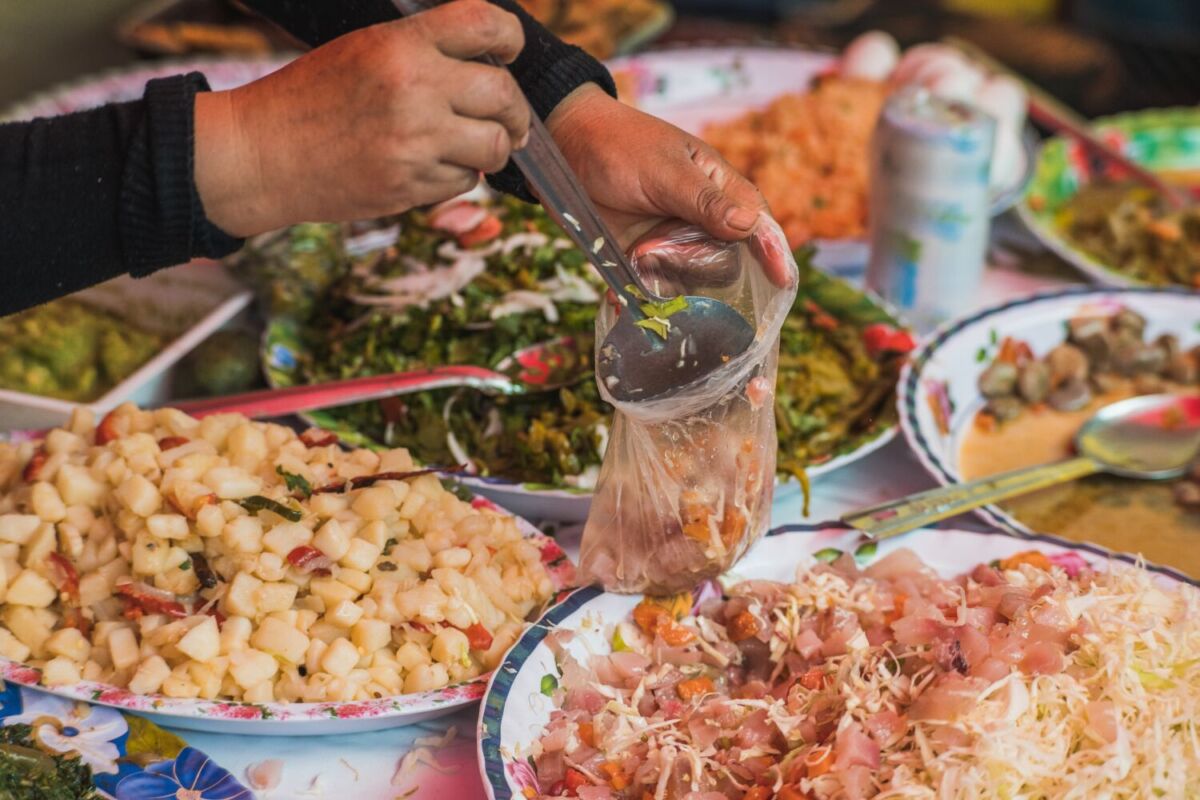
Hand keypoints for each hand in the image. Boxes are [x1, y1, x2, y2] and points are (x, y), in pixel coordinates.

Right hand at [195, 0, 530, 236]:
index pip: (485, 25)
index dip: (510, 38)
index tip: (509, 53)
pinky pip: (465, 182)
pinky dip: (458, 177)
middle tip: (510, 122)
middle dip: (515, 112)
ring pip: (494, 146)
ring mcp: (414, 141)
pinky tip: (430, 167)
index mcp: (401, 45)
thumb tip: (489, 64)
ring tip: (471, 148)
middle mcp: (414, 89)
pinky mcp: (410, 185)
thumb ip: (423, 52)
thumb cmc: (312, 98)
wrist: (262, 154)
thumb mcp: (363, 51)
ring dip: (492, 150)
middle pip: (504, 95)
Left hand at [546, 85, 790, 287]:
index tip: (782, 282)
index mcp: (717, 187)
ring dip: (665, 278)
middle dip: (696, 263)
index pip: (757, 223)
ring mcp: (669, 241)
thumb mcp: (664, 170)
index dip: (772, 252)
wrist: (564, 147)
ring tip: (636, 253)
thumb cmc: (620, 145)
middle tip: (656, 245)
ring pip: (689, 280)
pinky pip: (652, 288)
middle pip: (723, 261)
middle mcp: (699, 219)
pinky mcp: (640, 258)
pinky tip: (621, 301)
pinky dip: (640, 297)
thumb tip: (750, 225)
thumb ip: (705, 201)